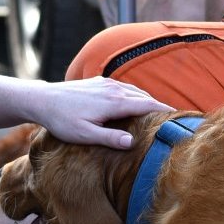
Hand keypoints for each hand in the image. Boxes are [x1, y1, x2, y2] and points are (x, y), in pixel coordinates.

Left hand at [31, 77, 171, 149]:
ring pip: (136, 91)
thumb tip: (132, 142)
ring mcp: (107, 83)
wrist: (42, 100)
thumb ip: (110, 138)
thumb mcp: (85, 135)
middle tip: (175, 118)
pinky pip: (125, 87)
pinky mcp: (99, 81)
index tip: (181, 118)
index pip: (148, 106)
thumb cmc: (62, 120)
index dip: (165, 111)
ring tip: (160, 112)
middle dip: (161, 106)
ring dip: (149, 101)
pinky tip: (136, 103)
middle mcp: (115, 89)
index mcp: (115, 102)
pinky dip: (136, 95)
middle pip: (145, 97)